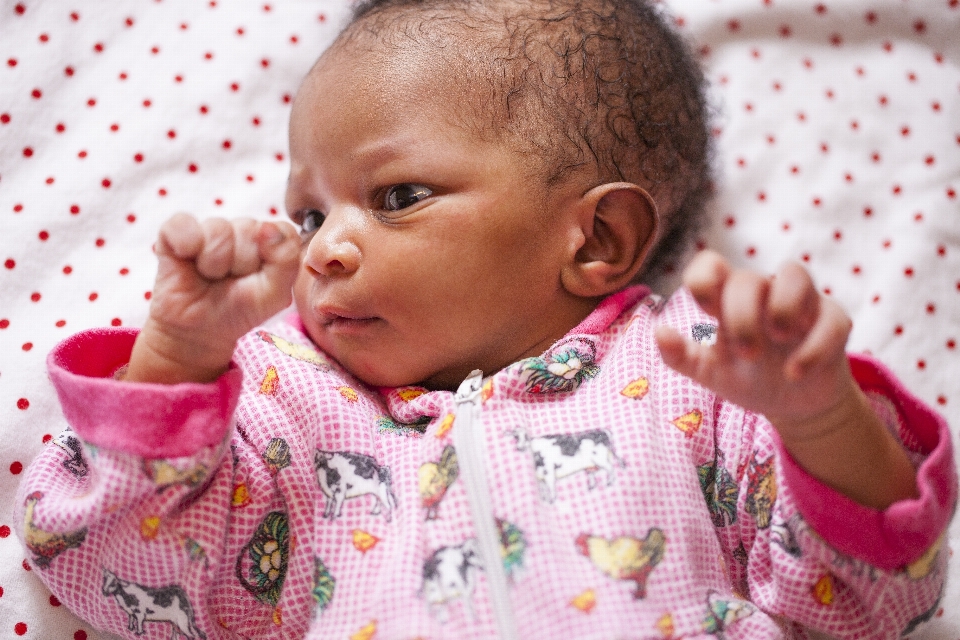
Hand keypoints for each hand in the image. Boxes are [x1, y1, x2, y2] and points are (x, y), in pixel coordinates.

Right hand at [125, 213, 300, 383]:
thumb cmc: (239, 309)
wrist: (199, 330)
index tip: (259, 279)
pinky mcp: (175, 230)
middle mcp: (241, 228)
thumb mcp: (274, 294)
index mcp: (269, 239)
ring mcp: (209, 227)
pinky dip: (185, 245)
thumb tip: (269, 227)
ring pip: (218, 230)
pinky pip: (183, 225)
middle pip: (249, 229)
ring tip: (210, 276)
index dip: (270, 259)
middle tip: (231, 281)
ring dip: (214, 264)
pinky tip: (187, 262)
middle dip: (241, 264)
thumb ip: (286, 260)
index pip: (280, 231)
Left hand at [656, 250, 917, 507]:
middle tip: (746, 354)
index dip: (703, 277)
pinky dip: (813, 346)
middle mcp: (763, 293)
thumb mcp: (709, 372)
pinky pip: (831, 317)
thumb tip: (658, 332)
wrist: (790, 405)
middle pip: (748, 279)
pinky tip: (795, 372)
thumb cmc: (746, 377)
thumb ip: (680, 356)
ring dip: (783, 307)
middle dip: (742, 317)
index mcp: (727, 300)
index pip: (711, 264)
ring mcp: (800, 304)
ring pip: (795, 273)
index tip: (704, 309)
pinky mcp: (832, 322)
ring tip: (777, 340)